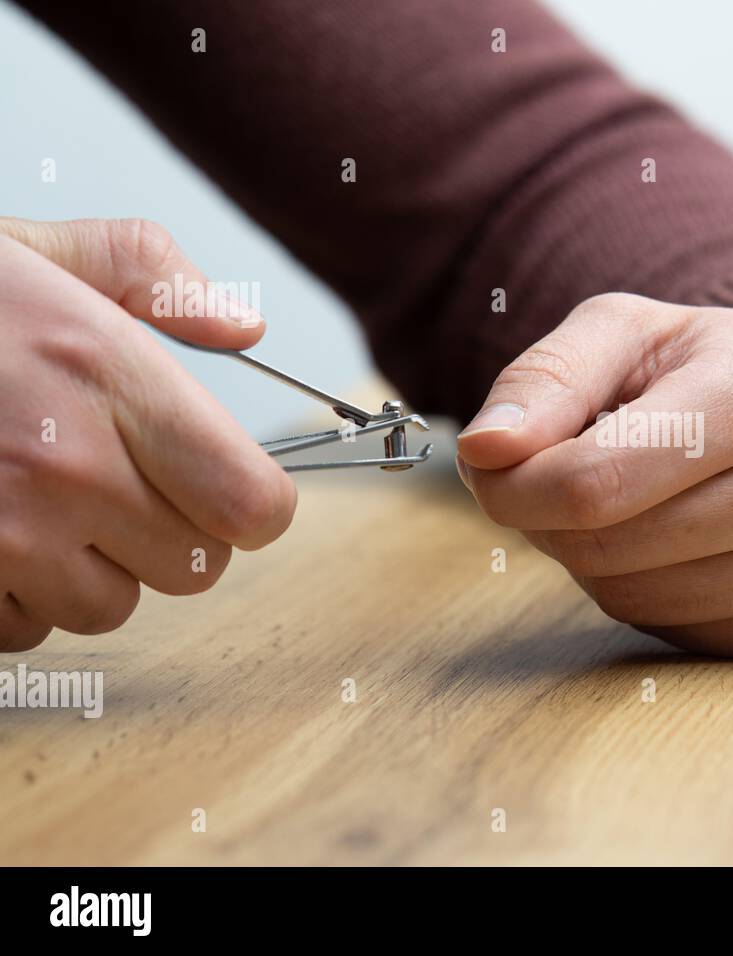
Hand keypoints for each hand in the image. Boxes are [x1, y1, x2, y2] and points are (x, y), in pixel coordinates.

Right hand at [0, 218, 296, 650]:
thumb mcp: (44, 252)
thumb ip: (160, 280)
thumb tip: (246, 327)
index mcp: (108, 377)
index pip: (252, 505)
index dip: (252, 504)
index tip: (232, 490)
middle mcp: (64, 466)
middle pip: (196, 568)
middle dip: (175, 534)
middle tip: (125, 487)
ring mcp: (0, 535)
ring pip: (110, 608)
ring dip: (94, 570)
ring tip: (43, 504)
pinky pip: (26, 632)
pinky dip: (17, 598)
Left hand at [456, 293, 732, 658]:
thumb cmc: (729, 373)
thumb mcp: (639, 334)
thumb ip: (548, 377)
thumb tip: (484, 448)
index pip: (592, 482)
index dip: (515, 487)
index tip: (496, 469)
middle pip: (603, 547)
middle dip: (552, 519)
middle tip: (567, 478)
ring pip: (630, 599)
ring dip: (598, 558)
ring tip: (640, 501)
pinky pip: (674, 632)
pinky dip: (649, 592)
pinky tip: (686, 543)